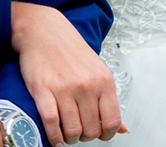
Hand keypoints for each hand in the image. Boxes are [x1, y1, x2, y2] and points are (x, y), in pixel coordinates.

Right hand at [11, 2, 125, 142]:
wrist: (43, 30)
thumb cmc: (70, 49)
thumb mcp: (97, 70)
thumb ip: (109, 99)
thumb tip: (122, 127)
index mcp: (103, 80)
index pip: (112, 122)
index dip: (106, 135)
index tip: (99, 134)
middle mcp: (86, 85)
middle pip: (91, 130)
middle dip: (85, 137)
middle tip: (79, 131)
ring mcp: (64, 88)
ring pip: (72, 131)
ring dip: (69, 138)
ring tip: (66, 133)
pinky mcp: (42, 89)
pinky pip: (51, 123)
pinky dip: (53, 136)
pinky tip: (54, 135)